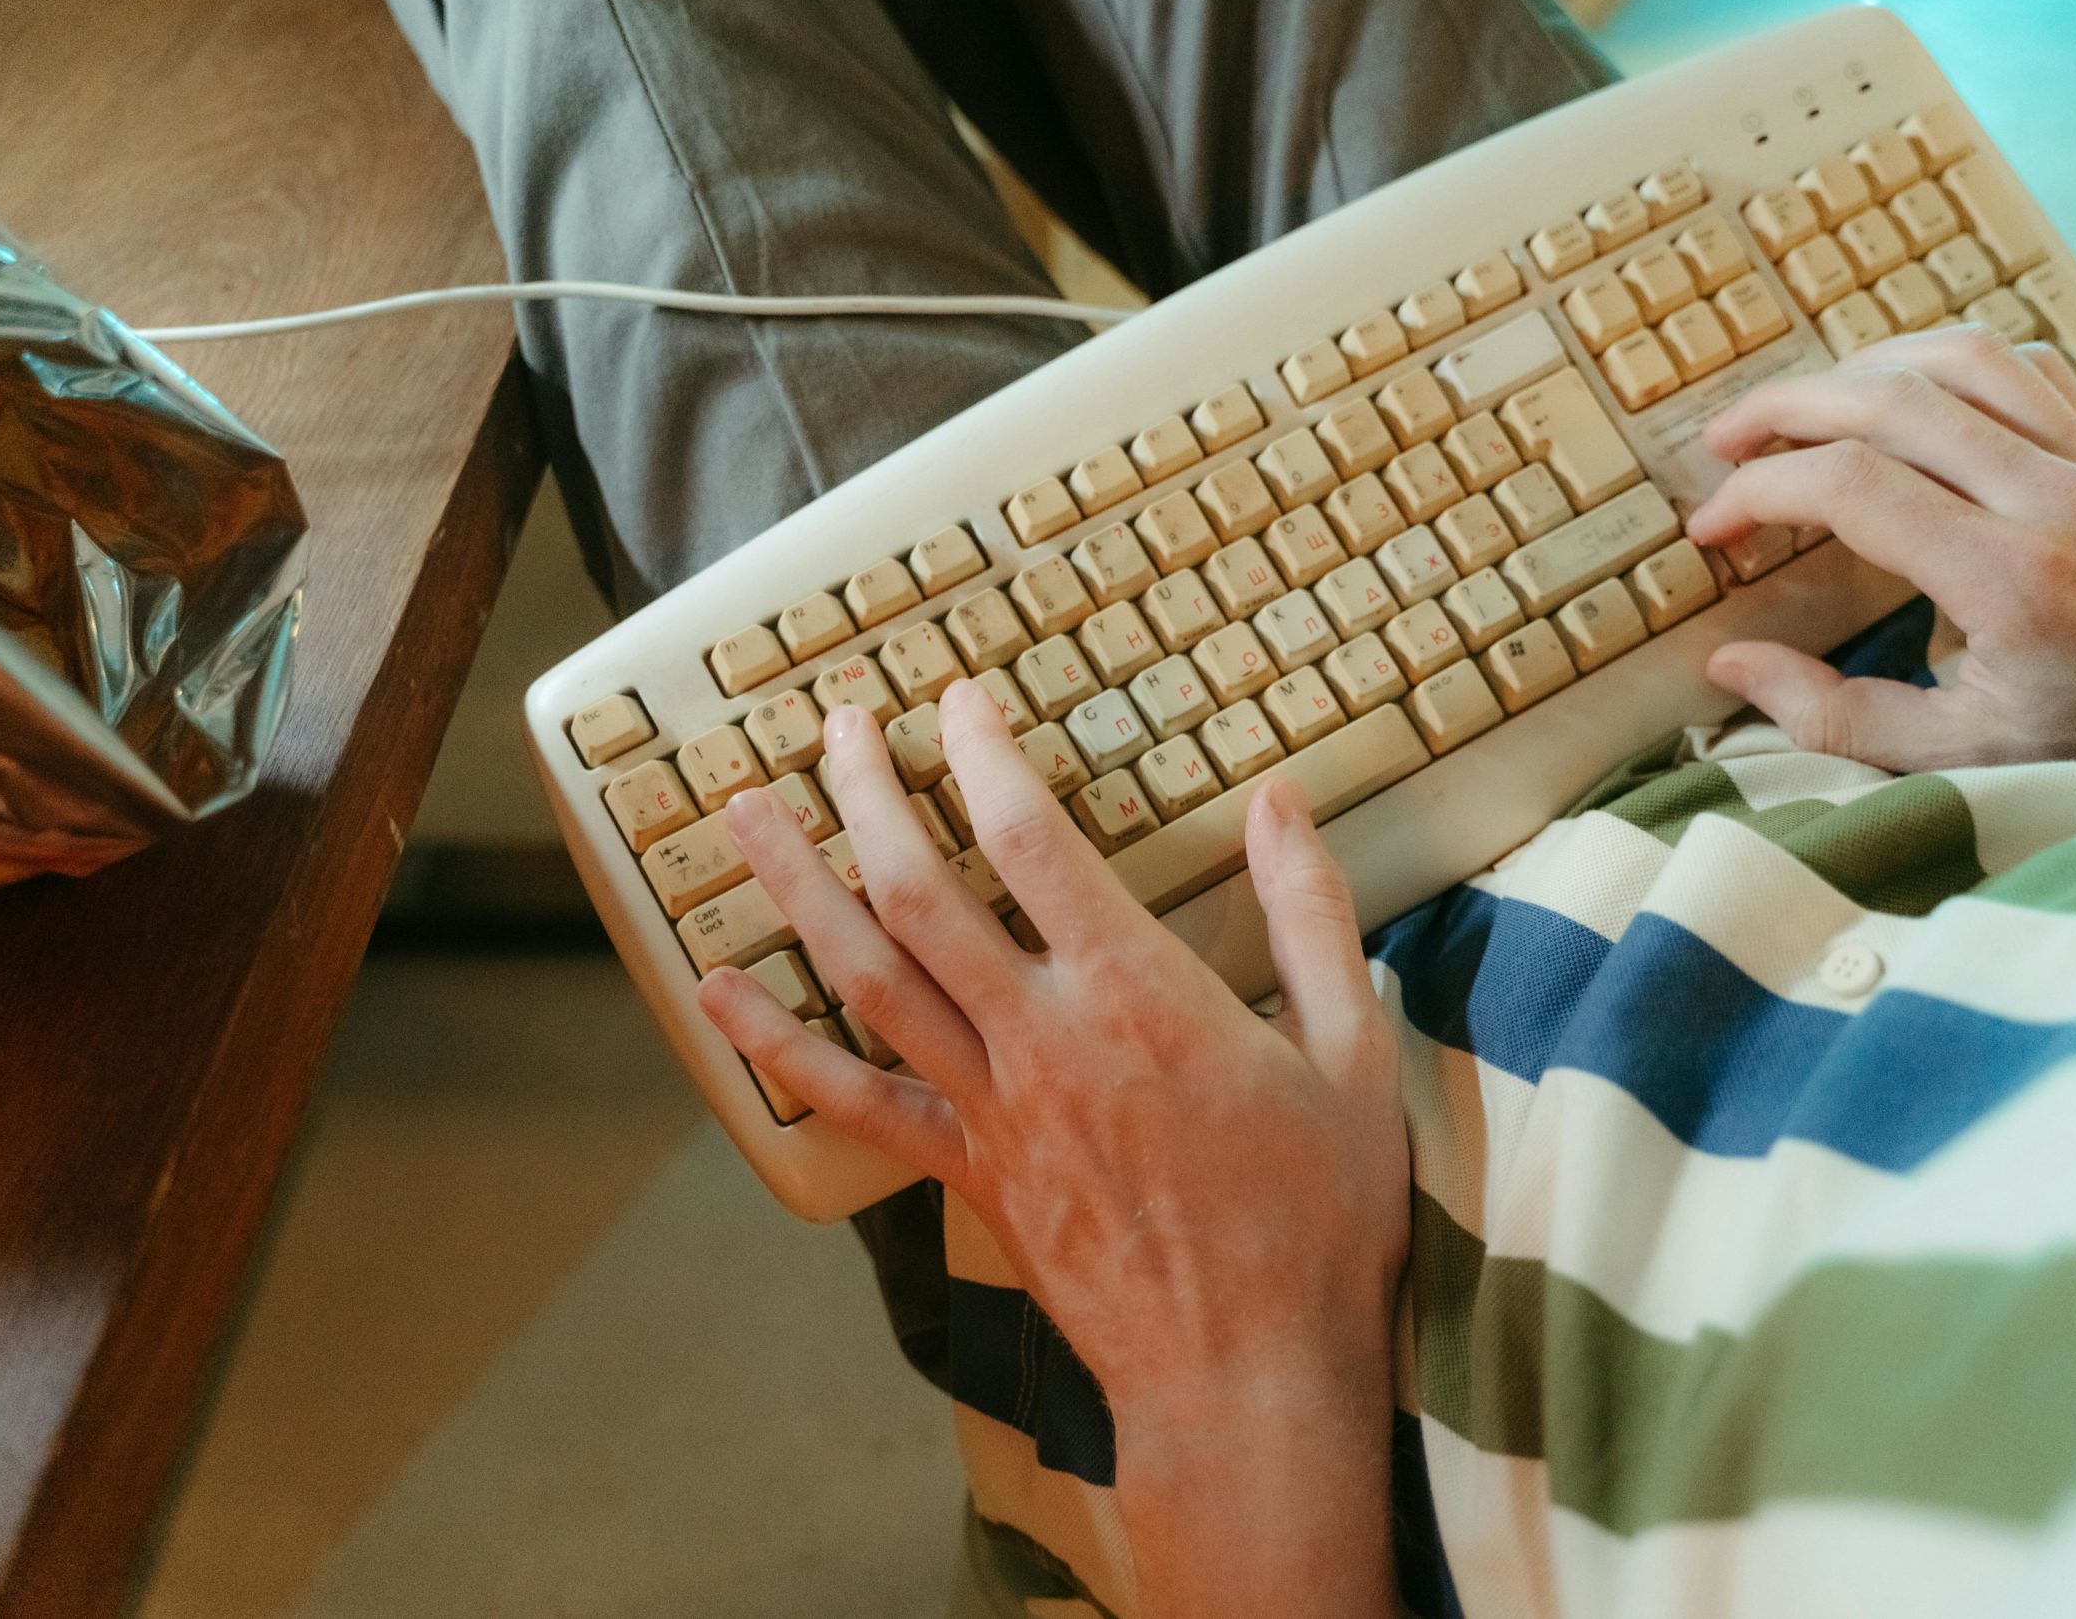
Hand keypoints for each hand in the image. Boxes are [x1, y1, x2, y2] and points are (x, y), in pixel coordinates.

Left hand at [696, 681, 1406, 1618]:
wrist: (1248, 1377)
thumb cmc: (1315, 1219)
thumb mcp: (1352, 1051)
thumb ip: (1312, 914)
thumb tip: (1277, 798)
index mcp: (1137, 993)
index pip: (1030, 837)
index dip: (982, 752)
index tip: (958, 699)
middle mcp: (1041, 1037)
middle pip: (919, 888)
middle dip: (868, 792)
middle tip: (838, 724)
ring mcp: (992, 1109)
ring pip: (866, 975)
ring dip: (800, 885)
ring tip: (744, 813)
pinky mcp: (970, 1173)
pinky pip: (855, 1099)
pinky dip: (780, 1042)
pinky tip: (723, 991)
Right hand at [1686, 325, 2075, 767]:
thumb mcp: (1967, 759)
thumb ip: (1836, 718)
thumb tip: (1733, 669)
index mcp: (2011, 583)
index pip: (1852, 487)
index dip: (1759, 493)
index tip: (1714, 529)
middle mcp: (2054, 501)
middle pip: (1890, 399)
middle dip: (1784, 408)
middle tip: (1721, 444)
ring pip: (1956, 357)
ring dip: (1858, 368)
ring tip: (1796, 408)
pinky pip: (2018, 364)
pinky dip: (1939, 360)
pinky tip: (1898, 393)